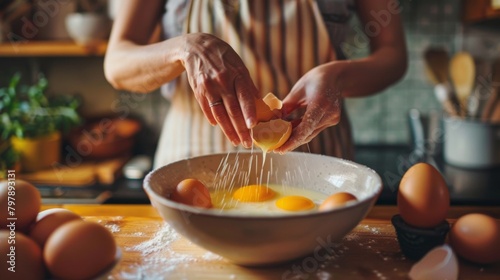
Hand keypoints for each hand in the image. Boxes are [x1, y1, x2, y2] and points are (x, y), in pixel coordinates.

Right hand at [181, 33, 258, 147]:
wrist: (197, 47)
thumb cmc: (224, 58)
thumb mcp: (239, 66)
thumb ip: (248, 85)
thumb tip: (259, 103)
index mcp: (236, 74)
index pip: (244, 97)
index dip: (249, 113)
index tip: (253, 127)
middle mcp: (222, 81)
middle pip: (232, 110)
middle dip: (240, 129)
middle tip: (247, 143)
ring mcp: (209, 87)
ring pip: (219, 114)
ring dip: (228, 130)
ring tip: (235, 141)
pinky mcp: (198, 91)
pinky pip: (207, 109)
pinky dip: (214, 120)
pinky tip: (220, 128)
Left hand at [274, 64, 341, 152]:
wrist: (336, 77)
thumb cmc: (315, 79)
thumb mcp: (297, 90)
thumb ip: (286, 106)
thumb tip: (273, 120)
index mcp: (320, 103)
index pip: (306, 127)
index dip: (292, 141)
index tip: (280, 149)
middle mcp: (329, 113)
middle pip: (307, 134)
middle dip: (291, 142)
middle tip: (275, 149)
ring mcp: (332, 118)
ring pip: (310, 134)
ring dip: (295, 138)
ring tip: (280, 142)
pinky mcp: (332, 121)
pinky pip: (314, 129)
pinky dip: (302, 131)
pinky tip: (291, 132)